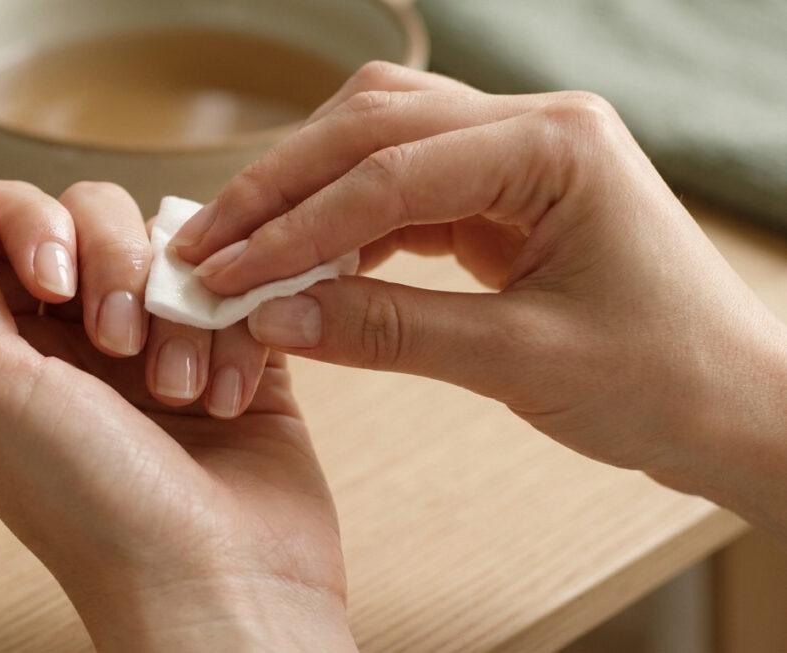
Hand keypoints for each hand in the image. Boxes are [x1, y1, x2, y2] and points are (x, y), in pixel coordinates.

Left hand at [0, 158, 355, 650]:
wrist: (218, 585)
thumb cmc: (95, 509)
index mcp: (12, 344)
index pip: (12, 219)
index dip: (37, 227)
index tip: (54, 282)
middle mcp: (84, 339)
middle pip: (99, 216)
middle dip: (116, 267)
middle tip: (120, 347)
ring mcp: (165, 344)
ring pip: (177, 249)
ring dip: (181, 313)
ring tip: (183, 392)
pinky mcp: (239, 355)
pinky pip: (243, 288)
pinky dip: (238, 337)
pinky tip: (231, 401)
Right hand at [173, 63, 786, 541]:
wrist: (735, 406)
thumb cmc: (665, 380)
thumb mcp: (519, 361)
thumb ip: (387, 331)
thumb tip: (271, 321)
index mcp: (556, 146)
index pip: (389, 173)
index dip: (292, 229)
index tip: (223, 276)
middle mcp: (533, 126)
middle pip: (370, 128)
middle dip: (279, 190)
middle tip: (206, 248)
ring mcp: (516, 151)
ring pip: (377, 141)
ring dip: (302, 194)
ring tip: (239, 252)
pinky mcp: (501, 189)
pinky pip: (399, 186)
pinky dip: (341, 219)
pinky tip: (304, 260)